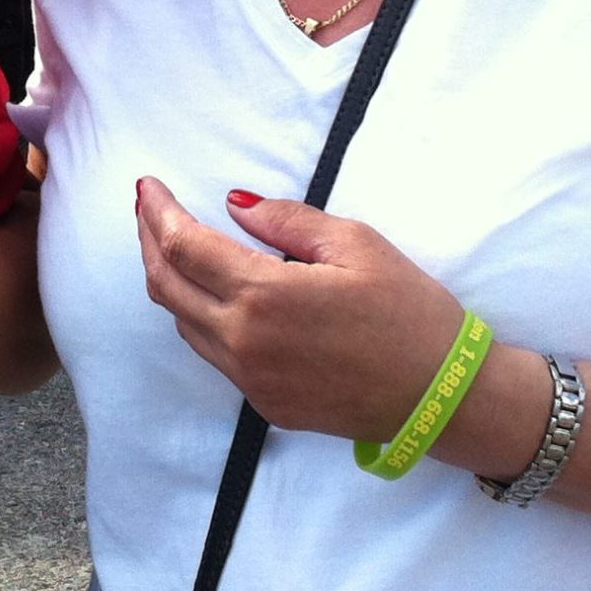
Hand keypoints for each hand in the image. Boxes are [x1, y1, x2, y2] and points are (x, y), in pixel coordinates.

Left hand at [132, 177, 468, 441]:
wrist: (442, 398)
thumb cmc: (409, 312)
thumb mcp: (357, 245)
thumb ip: (286, 220)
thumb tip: (233, 204)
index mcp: (265, 295)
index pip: (183, 247)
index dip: (157, 212)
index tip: (147, 187)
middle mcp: (244, 342)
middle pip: (166, 287)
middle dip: (149, 242)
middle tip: (148, 210)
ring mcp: (251, 380)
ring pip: (184, 324)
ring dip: (169, 281)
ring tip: (173, 246)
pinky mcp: (265, 404)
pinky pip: (214, 355)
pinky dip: (200, 317)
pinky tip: (213, 295)